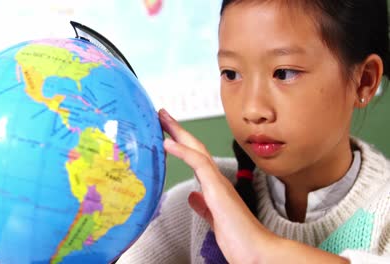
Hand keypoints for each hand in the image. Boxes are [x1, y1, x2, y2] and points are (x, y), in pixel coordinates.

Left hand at [158, 109, 272, 263]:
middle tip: (162, 115)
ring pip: (197, 149)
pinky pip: (198, 163)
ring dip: (178, 133)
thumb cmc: (239, 238)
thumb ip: (203, 206)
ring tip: (163, 119)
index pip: (196, 158)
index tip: (167, 133)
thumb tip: (194, 196)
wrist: (257, 251)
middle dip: (178, 130)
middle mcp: (217, 180)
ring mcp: (218, 183)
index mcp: (215, 187)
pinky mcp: (218, 189)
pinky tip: (168, 142)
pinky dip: (182, 151)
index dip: (181, 144)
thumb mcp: (214, 219)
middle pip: (195, 147)